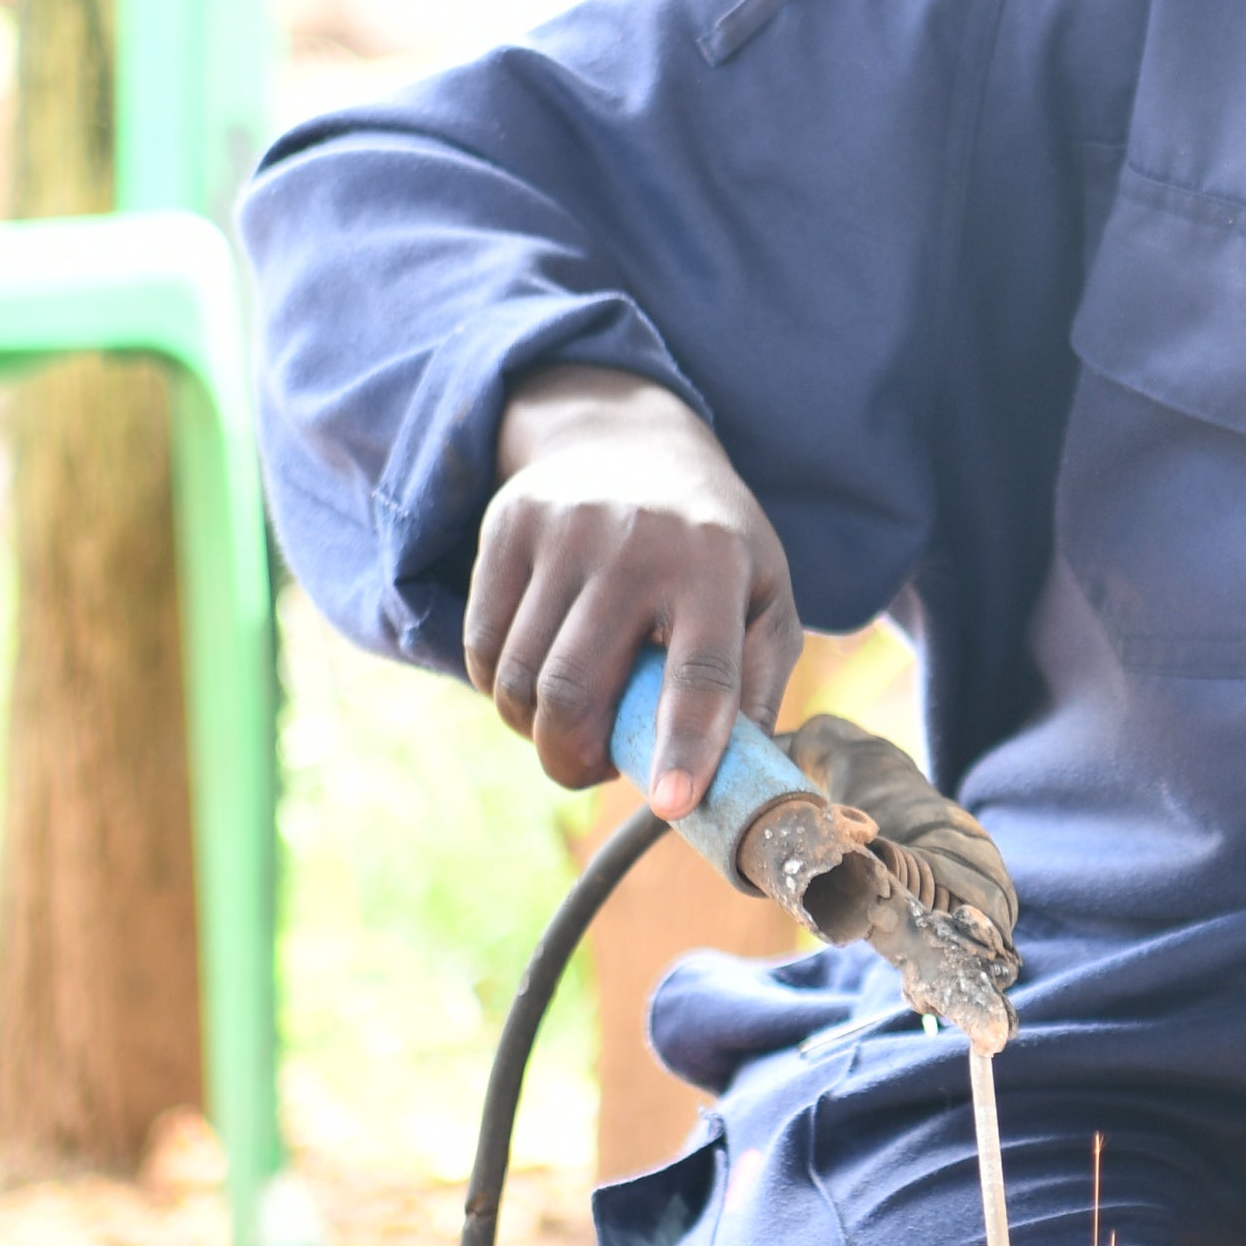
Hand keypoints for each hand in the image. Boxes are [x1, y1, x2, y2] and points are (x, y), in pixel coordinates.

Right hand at [466, 363, 800, 816]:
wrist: (627, 439)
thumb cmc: (710, 545)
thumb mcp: (764, 595)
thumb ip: (761, 684)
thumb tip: (743, 778)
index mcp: (717, 564)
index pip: (700, 673)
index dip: (684, 747)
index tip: (671, 806)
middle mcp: (636, 543)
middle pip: (575, 689)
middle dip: (572, 760)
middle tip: (590, 768)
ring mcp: (562, 531)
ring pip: (516, 680)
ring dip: (535, 731)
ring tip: (567, 721)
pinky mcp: (507, 529)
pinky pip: (481, 648)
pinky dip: (498, 689)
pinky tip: (534, 676)